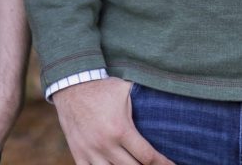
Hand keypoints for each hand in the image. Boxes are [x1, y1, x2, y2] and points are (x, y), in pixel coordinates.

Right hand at [52, 77, 175, 164]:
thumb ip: (145, 100)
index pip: (147, 157)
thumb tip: (169, 98)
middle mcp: (105, 144)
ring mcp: (90, 151)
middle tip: (152, 164)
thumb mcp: (126, 90)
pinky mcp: (78, 153)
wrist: (71, 84)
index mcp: (120, 129)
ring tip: (132, 163)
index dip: (163, 164)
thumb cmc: (103, 87)